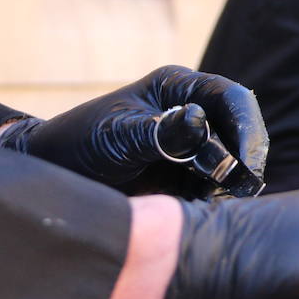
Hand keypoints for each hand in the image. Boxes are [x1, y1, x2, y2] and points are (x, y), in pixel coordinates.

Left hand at [0, 65, 267, 197]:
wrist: (51, 179)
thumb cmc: (77, 144)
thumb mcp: (117, 135)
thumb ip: (161, 132)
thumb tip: (199, 122)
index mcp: (178, 89)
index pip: (232, 98)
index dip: (247, 128)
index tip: (246, 162)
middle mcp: (194, 113)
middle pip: (242, 131)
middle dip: (245, 159)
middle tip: (240, 189)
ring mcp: (194, 147)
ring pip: (235, 162)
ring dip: (232, 183)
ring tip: (210, 199)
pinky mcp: (189, 178)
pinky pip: (219, 188)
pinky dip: (218, 200)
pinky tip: (201, 210)